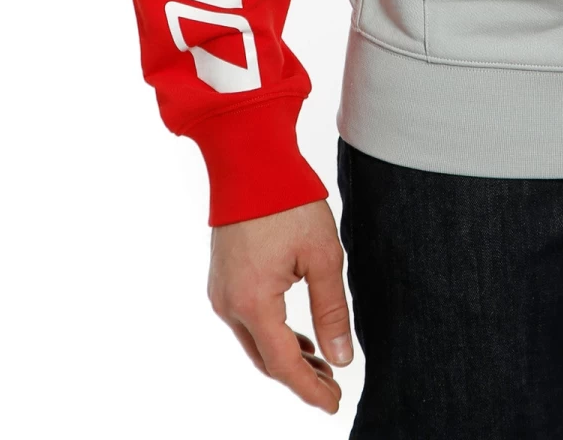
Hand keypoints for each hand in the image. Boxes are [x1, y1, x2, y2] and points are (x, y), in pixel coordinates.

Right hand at [207, 199, 353, 411]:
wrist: (250, 160)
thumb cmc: (289, 202)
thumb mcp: (322, 256)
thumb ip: (332, 310)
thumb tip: (342, 357)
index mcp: (253, 303)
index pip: (283, 364)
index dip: (310, 389)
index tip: (335, 403)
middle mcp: (229, 304)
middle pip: (265, 358)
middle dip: (300, 376)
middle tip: (332, 386)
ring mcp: (221, 292)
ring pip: (254, 340)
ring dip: (286, 355)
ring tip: (321, 363)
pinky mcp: (222, 278)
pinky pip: (246, 319)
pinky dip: (272, 334)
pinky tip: (296, 335)